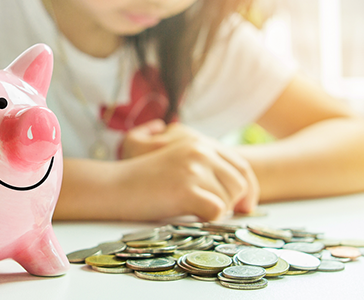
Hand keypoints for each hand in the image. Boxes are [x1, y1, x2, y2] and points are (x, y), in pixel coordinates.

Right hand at [115, 121, 259, 220]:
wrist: (114, 186)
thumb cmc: (145, 181)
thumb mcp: (179, 164)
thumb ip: (206, 169)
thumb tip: (240, 194)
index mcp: (201, 143)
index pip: (242, 166)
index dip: (249, 189)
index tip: (246, 207)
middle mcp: (201, 151)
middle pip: (240, 184)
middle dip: (233, 204)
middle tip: (216, 214)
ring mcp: (195, 168)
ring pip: (229, 199)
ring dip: (216, 211)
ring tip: (192, 211)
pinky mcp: (187, 188)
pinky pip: (216, 211)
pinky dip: (208, 220)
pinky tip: (191, 216)